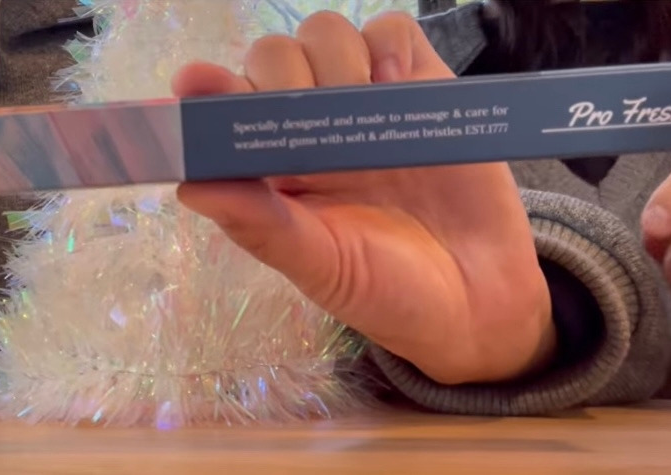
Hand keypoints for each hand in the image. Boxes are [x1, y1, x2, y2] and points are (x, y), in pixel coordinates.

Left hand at [172, 11, 553, 383]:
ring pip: (327, 33)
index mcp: (274, 171)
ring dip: (336, 60)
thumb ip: (261, 227)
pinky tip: (395, 85)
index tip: (196, 83)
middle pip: (275, 57)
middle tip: (320, 128)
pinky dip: (389, 45)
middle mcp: (313, 131)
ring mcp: (368, 103)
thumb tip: (189, 187)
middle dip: (286, 78)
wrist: (480, 301)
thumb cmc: (389, 293)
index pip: (230, 110)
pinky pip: (393, 30)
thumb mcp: (321, 268)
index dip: (211, 92)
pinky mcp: (421, 86)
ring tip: (365, 110)